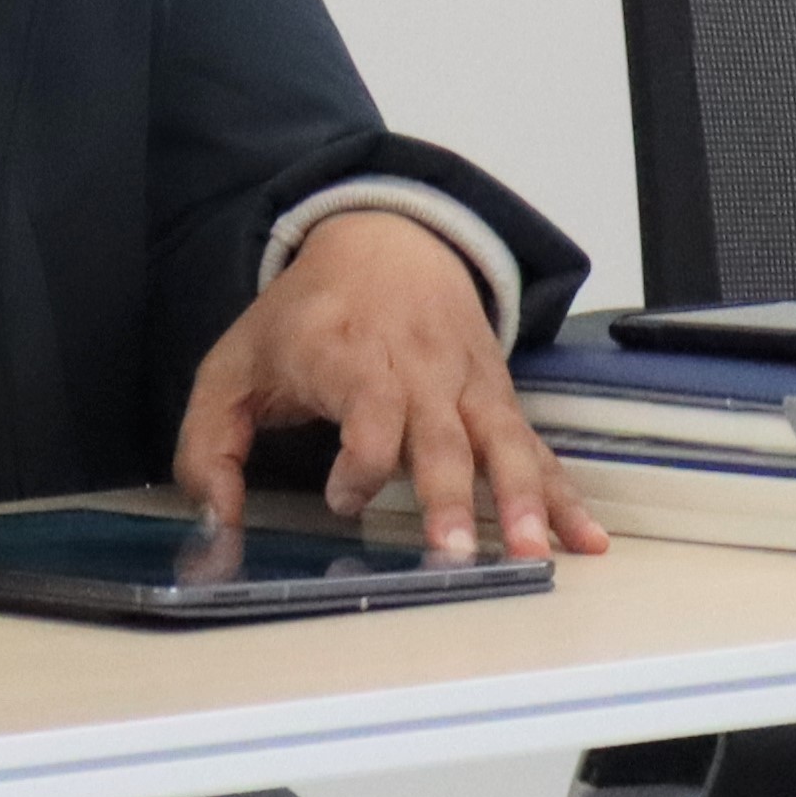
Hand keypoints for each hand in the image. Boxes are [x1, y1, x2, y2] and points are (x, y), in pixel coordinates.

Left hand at [173, 209, 587, 564]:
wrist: (386, 241)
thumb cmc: (301, 319)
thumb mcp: (230, 371)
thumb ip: (207, 450)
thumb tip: (213, 525)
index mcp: (347, 355)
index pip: (367, 412)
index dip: (359, 462)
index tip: (342, 497)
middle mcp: (415, 368)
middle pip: (439, 436)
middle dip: (449, 496)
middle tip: (453, 555)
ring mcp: (465, 384)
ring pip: (501, 442)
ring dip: (519, 500)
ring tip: (532, 555)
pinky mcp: (497, 399)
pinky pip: (534, 449)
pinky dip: (564, 494)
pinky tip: (588, 538)